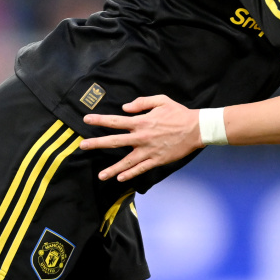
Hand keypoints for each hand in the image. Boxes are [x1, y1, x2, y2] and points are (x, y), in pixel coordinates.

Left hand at [82, 95, 201, 181]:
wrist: (196, 129)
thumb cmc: (178, 113)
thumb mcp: (160, 100)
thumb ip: (141, 102)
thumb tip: (124, 108)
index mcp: (141, 121)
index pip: (115, 121)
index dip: (99, 120)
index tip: (86, 120)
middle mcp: (141, 137)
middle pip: (114, 141)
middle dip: (97, 143)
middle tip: (82, 146)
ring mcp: (148, 151)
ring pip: (126, 162)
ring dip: (112, 169)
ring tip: (101, 175)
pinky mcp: (157, 160)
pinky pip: (141, 169)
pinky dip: (130, 174)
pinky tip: (120, 178)